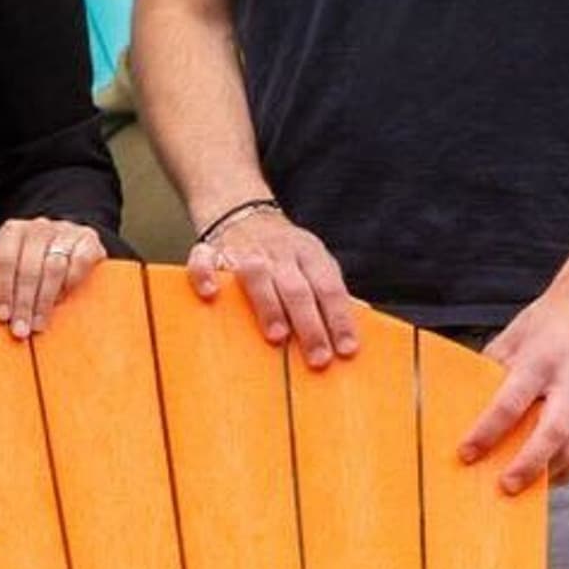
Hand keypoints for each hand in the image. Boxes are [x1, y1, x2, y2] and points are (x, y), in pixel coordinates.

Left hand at [0, 214, 108, 338]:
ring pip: (53, 267)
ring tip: (39, 323)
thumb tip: (3, 317)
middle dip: (24, 302)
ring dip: (44, 300)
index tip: (3, 316)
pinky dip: (70, 283)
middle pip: (28, 267)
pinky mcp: (88, 238)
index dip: (2, 289)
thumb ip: (6, 284)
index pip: (4, 259)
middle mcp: (38, 227)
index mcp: (12, 231)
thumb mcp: (14, 267)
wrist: (68, 243)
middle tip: (21, 328)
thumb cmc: (33, 262)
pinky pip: (79, 262)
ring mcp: (64, 230)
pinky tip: (62, 300)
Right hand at [190, 204, 359, 367]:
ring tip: (278, 337)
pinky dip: (204, 275)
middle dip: (310, 325)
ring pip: (256, 275)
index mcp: (309, 255)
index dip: (340, 319)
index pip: (329, 288)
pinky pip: (204, 259)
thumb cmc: (283, 249)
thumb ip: (332, 291)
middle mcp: (278, 253)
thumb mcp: (314, 262)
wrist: (243, 211)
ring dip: (268, 305)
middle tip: (318, 357)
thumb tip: (364, 317)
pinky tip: (209, 295)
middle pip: (297, 288)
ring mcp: (244, 251)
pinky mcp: (212, 250)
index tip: (346, 349)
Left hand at [469, 287, 568, 493]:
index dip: (487, 432)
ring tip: (524, 488)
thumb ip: (491, 372)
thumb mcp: (511, 338)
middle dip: (527, 465)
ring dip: (549, 473)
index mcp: (540, 361)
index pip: (510, 403)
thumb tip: (464, 406)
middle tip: (504, 486)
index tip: (466, 453)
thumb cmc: (547, 324)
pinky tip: (552, 478)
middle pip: (553, 433)